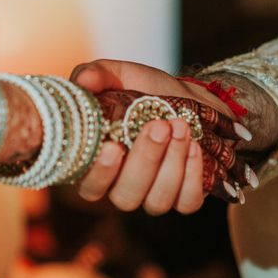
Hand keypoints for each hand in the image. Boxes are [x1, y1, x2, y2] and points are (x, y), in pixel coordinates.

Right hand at [72, 59, 254, 213]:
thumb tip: (83, 81)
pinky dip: (192, 176)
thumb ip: (98, 75)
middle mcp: (121, 186)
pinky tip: (194, 146)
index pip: (89, 186)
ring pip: (157, 201)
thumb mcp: (120, 75)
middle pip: (126, 196)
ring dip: (171, 163)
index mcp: (98, 163)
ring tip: (180, 126)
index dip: (99, 174)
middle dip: (145, 160)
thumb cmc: (146, 90)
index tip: (113, 147)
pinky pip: (187, 202)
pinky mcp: (184, 198)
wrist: (191, 97)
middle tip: (159, 126)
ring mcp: (153, 195)